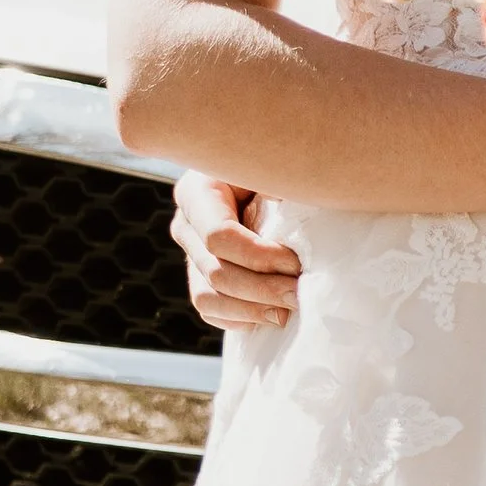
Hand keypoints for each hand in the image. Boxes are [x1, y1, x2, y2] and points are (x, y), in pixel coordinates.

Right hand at [170, 171, 300, 332]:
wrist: (262, 174)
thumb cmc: (274, 166)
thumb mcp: (272, 166)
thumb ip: (278, 184)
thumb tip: (296, 216)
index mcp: (197, 192)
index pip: (219, 236)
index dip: (259, 257)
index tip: (296, 263)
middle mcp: (186, 225)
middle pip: (216, 271)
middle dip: (262, 288)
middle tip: (300, 294)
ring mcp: (190, 254)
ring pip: (208, 298)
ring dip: (251, 310)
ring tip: (287, 311)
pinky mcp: (201, 276)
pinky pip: (212, 311)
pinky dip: (242, 319)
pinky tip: (271, 315)